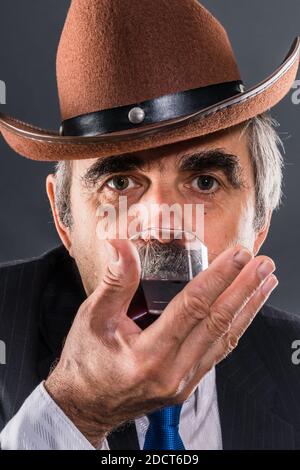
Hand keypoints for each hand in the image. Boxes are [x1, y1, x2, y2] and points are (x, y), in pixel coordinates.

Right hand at [45, 239, 276, 446]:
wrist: (86, 405)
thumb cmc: (86, 360)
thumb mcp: (93, 318)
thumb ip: (115, 281)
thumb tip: (122, 244)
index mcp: (148, 355)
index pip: (194, 307)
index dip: (219, 277)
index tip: (238, 254)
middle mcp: (172, 372)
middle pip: (218, 322)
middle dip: (244, 288)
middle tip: (263, 263)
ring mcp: (183, 382)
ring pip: (225, 339)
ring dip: (248, 307)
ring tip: (266, 282)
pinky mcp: (187, 385)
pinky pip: (218, 352)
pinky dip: (235, 327)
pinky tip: (245, 310)